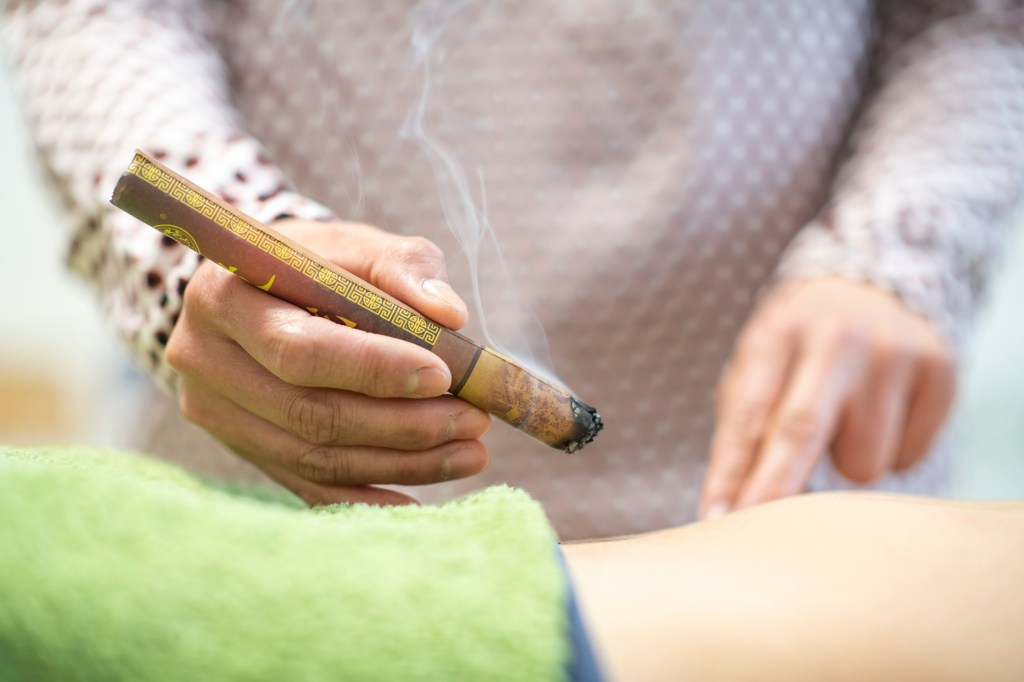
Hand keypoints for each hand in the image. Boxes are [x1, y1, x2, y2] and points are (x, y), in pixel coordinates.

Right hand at [166, 219, 490, 505]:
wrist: (264, 291)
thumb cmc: (321, 263)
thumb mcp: (359, 245)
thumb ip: (404, 267)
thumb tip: (450, 316)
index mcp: (223, 295)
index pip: (298, 348)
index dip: (373, 368)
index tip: (443, 374)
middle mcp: (205, 359)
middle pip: (308, 411)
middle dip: (402, 423)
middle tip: (473, 419)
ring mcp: (217, 413)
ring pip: (314, 456)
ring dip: (401, 462)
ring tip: (469, 452)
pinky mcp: (241, 449)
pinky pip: (308, 485)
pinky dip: (367, 496)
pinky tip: (420, 497)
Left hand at [700, 278, 955, 518]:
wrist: (867, 290)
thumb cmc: (794, 355)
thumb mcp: (758, 372)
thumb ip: (745, 433)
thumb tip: (732, 514)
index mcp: (776, 335)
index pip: (749, 415)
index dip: (732, 472)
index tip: (716, 520)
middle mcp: (834, 337)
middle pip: (803, 430)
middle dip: (776, 489)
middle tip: (753, 534)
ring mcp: (891, 351)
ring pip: (862, 464)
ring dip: (845, 463)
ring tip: (845, 420)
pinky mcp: (939, 370)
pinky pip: (907, 458)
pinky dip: (890, 451)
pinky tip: (882, 412)